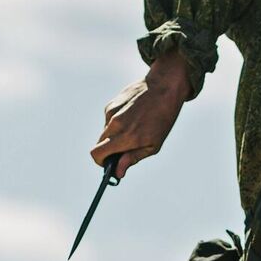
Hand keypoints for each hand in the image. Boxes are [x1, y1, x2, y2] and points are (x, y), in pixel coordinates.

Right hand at [90, 55, 189, 178]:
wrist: (163, 88)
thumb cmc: (163, 119)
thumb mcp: (153, 145)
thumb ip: (132, 158)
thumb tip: (118, 173)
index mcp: (126, 137)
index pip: (97, 154)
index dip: (100, 162)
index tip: (108, 164)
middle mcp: (115, 125)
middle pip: (99, 144)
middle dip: (108, 151)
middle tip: (124, 150)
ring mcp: (111, 113)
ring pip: (105, 132)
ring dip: (114, 136)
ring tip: (134, 129)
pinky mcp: (111, 104)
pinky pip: (109, 120)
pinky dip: (116, 123)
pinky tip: (132, 117)